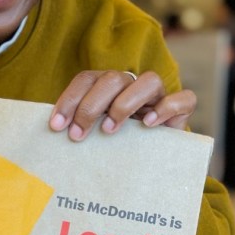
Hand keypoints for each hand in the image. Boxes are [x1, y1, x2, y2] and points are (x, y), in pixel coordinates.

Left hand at [48, 70, 195, 140]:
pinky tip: (148, 125)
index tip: (56, 125)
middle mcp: (132, 84)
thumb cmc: (117, 142)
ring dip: (125, 104)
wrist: (154, 155)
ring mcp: (158, 95)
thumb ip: (78, 126)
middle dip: (90, 106)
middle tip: (77, 135)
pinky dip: (166, 108)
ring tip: (109, 130)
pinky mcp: (182, 109)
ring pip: (149, 81)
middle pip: (112, 79)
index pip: (86, 79)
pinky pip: (183, 99)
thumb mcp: (94, 132)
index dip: (70, 99)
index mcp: (107, 85)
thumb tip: (51, 133)